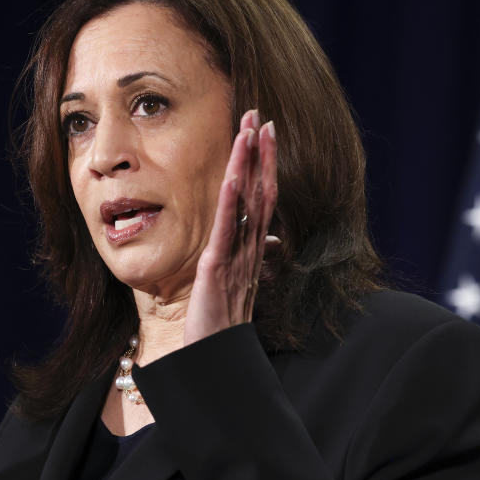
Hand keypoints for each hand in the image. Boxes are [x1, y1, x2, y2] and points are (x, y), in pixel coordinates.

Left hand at [184, 110, 276, 344]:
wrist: (215, 363)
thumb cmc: (220, 326)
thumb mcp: (235, 286)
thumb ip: (247, 258)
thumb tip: (264, 238)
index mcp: (251, 251)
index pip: (261, 199)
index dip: (263, 165)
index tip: (262, 133)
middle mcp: (250, 250)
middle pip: (261, 191)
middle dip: (260, 152)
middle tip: (260, 116)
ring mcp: (236, 258)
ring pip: (248, 203)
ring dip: (249, 164)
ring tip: (250, 129)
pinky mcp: (217, 269)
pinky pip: (226, 230)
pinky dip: (230, 201)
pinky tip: (231, 175)